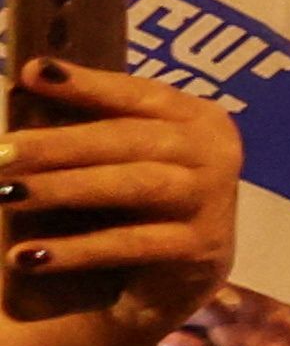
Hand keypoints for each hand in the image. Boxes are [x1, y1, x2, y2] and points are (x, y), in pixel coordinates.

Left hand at [1, 60, 244, 333]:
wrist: (185, 272)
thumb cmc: (142, 199)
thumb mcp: (125, 156)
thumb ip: (89, 128)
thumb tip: (23, 92)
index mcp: (194, 118)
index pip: (136, 93)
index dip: (86, 84)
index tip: (33, 73)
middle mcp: (213, 152)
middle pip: (128, 140)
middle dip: (57, 145)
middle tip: (0, 154)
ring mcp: (210, 201)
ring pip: (132, 186)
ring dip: (63, 189)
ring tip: (5, 195)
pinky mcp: (199, 250)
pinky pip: (129, 245)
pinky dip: (77, 250)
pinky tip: (29, 255)